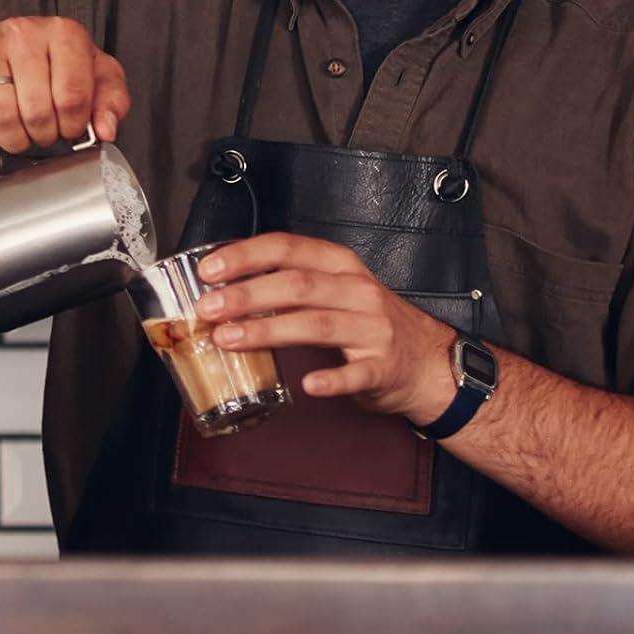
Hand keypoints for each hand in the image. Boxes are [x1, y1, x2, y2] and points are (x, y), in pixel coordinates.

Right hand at [0, 17, 130, 153]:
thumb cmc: (50, 66)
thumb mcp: (94, 77)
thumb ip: (112, 101)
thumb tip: (107, 130)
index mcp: (65, 32)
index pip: (73, 96)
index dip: (74, 125)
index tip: (71, 127)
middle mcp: (25, 32)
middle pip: (38, 110)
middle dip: (46, 135)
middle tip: (47, 131)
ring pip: (3, 115)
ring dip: (16, 138)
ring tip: (24, 132)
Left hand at [194, 232, 457, 424]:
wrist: (425, 361)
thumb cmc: (365, 321)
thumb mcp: (333, 289)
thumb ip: (288, 283)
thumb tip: (223, 288)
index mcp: (339, 264)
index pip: (287, 247)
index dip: (245, 256)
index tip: (208, 270)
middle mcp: (357, 290)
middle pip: (296, 284)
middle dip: (246, 294)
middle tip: (208, 309)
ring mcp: (372, 328)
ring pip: (316, 324)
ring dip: (268, 330)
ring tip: (229, 339)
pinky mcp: (383, 367)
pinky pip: (355, 373)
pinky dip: (332, 379)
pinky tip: (307, 385)